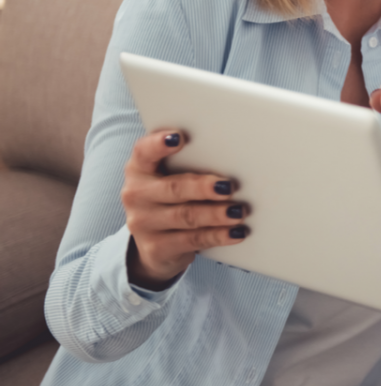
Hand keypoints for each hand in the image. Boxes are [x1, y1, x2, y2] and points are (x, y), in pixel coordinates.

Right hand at [121, 130, 248, 289]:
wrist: (155, 244)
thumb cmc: (171, 199)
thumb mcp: (170, 178)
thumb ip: (189, 165)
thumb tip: (231, 156)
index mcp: (139, 170)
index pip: (144, 152)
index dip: (159, 144)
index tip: (179, 138)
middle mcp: (136, 195)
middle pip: (173, 188)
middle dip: (203, 187)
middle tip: (228, 186)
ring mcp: (143, 223)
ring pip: (186, 216)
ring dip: (216, 214)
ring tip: (239, 211)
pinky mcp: (156, 248)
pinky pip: (193, 240)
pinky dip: (218, 235)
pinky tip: (236, 232)